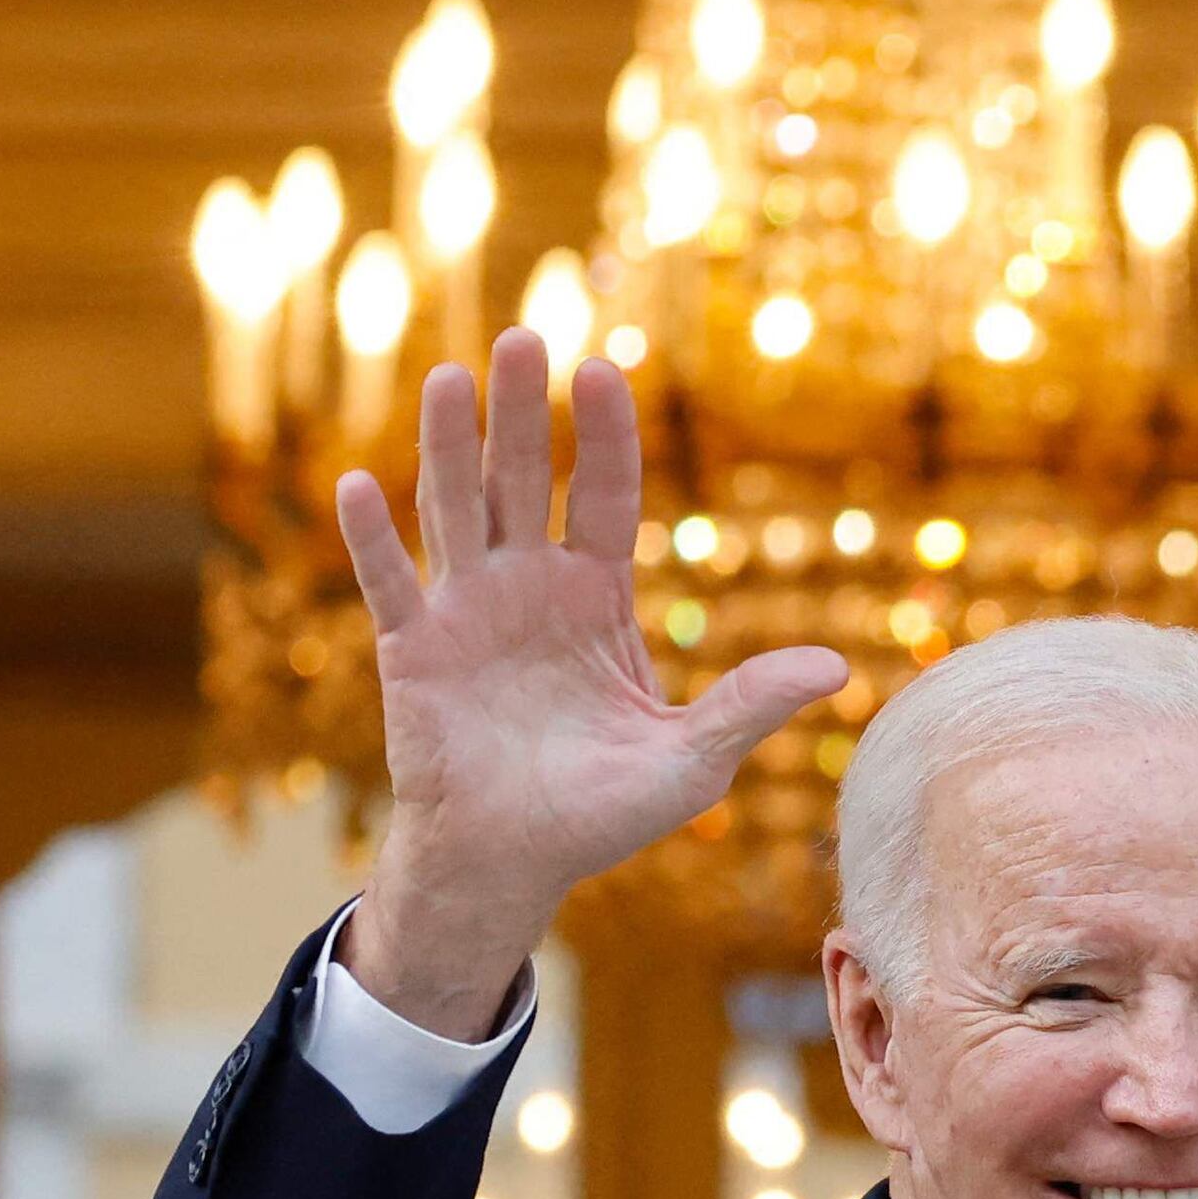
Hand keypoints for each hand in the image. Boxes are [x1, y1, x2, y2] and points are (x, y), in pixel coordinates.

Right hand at [327, 330, 844, 1035]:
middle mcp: (528, 587)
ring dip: (449, 446)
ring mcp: (466, 611)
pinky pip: (390, 584)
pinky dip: (374, 539)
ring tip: (447, 376)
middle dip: (523, 411)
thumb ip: (751, 706)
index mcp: (596, 597)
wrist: (515, 862)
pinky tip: (359, 485)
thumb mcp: (692, 761)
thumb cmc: (603, 812)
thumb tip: (838, 669)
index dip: (605, 435)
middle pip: (526, 480)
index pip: (606, 495)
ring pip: (456, 510)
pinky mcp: (413, 650)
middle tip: (523, 336)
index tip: (603, 369)